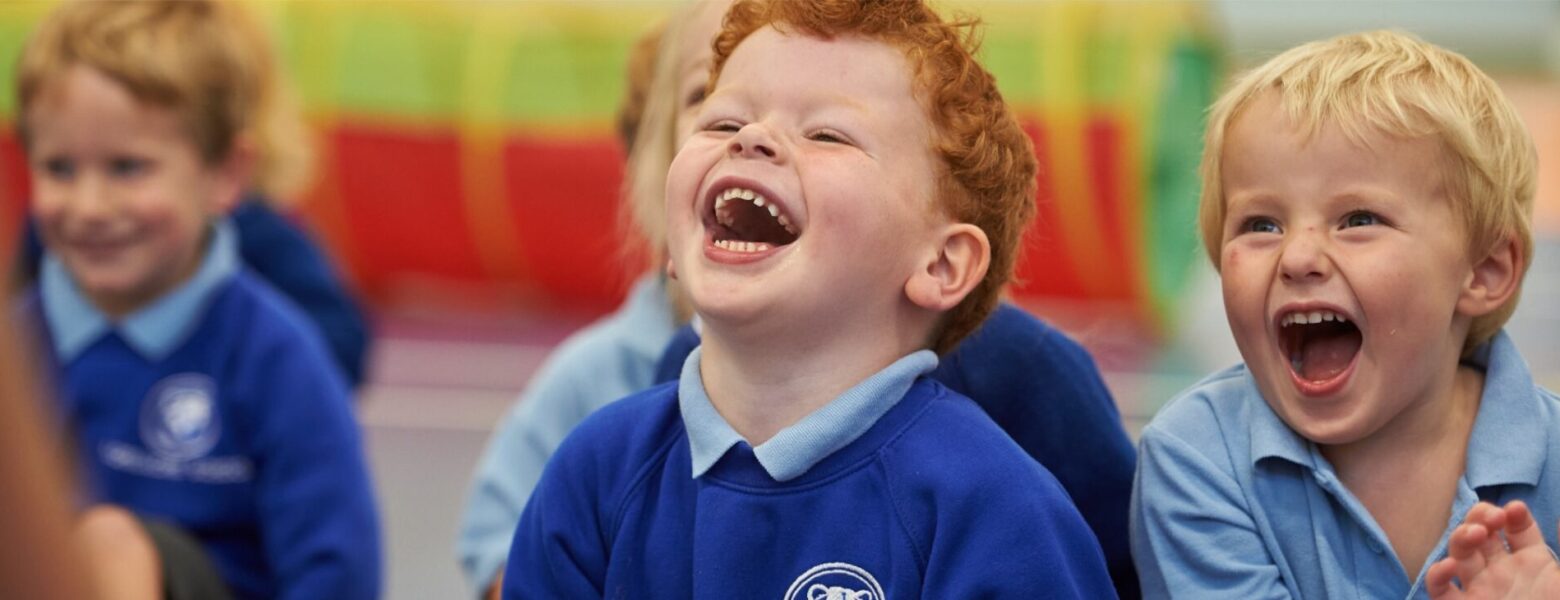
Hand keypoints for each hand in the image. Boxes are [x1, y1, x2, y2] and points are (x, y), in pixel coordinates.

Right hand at [1427, 501, 1559, 598]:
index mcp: (1533, 563)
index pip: (1517, 527)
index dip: (1514, 514)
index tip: (1515, 509)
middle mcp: (1502, 572)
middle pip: (1481, 533)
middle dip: (1481, 516)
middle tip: (1493, 516)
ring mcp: (1481, 589)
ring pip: (1459, 554)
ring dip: (1462, 537)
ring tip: (1477, 533)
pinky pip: (1439, 590)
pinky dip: (1437, 576)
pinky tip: (1449, 566)